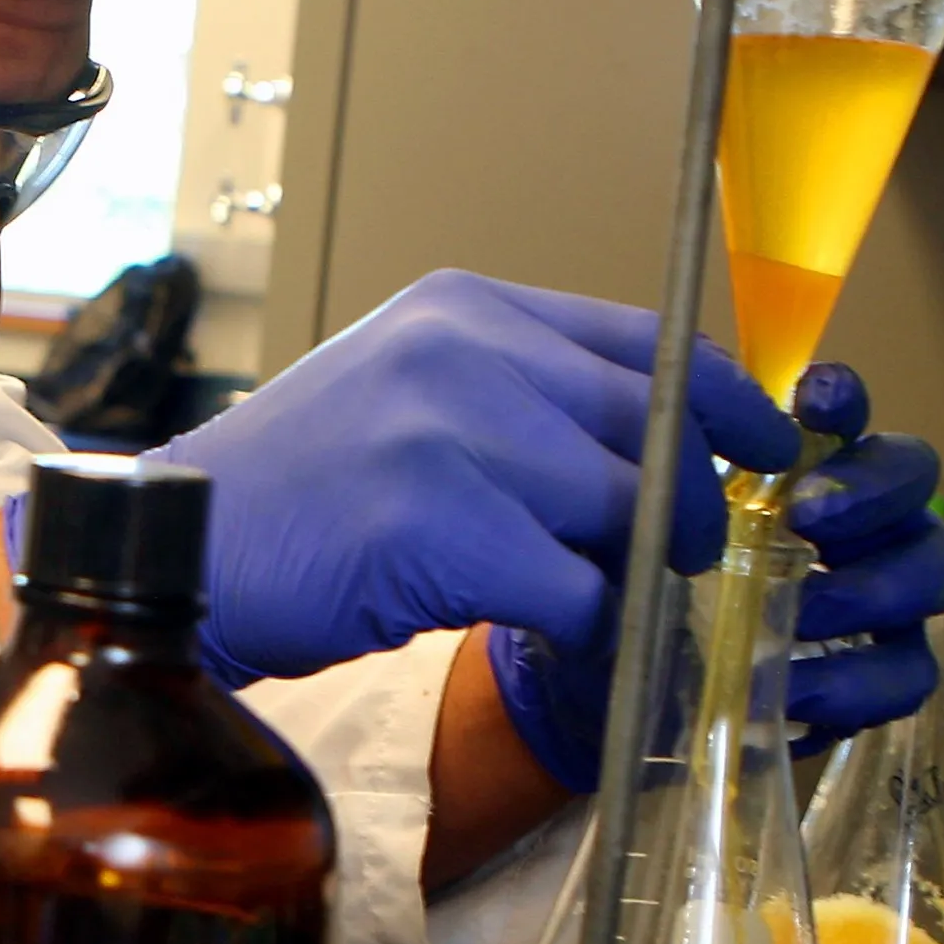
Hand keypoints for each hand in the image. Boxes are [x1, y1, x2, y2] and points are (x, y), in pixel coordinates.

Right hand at [149, 269, 798, 683]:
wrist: (177, 550)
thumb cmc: (287, 491)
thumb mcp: (399, 392)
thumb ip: (514, 393)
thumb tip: (651, 445)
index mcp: (463, 309)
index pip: (649, 338)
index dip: (727, 401)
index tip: (767, 447)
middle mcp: (463, 355)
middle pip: (653, 429)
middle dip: (686, 505)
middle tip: (686, 555)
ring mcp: (452, 438)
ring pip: (626, 514)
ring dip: (629, 575)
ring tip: (595, 600)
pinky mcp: (445, 533)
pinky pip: (580, 592)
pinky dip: (582, 629)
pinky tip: (543, 635)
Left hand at [488, 362, 943, 789]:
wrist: (605, 686)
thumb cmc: (632, 586)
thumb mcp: (632, 527)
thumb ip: (660, 475)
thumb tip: (672, 429)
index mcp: (794, 470)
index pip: (843, 414)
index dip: (841, 400)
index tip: (811, 403)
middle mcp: (853, 522)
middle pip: (917, 477)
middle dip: (874, 490)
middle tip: (809, 516)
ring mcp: (876, 599)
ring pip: (943, 569)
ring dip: (880, 587)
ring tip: (805, 614)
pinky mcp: (869, 680)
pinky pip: (905, 677)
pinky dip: (854, 682)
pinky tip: (794, 690)